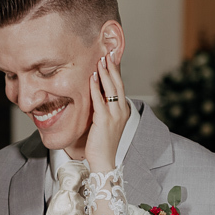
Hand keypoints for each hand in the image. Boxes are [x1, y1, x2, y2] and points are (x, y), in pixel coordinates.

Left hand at [84, 52, 130, 172]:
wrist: (104, 160)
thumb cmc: (102, 143)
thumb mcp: (105, 122)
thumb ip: (103, 109)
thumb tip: (96, 95)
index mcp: (123, 110)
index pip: (120, 87)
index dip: (116, 72)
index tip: (112, 58)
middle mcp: (121, 111)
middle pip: (117, 84)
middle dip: (112, 68)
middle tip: (107, 53)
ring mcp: (114, 115)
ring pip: (111, 89)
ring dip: (105, 73)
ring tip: (100, 60)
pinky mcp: (104, 120)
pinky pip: (99, 100)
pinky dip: (95, 87)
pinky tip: (91, 77)